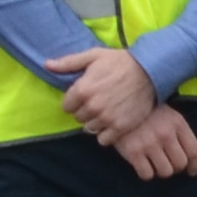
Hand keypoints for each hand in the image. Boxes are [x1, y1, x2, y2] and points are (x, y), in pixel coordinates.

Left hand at [45, 44, 161, 144]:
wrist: (150, 71)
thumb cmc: (120, 61)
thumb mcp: (93, 56)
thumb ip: (68, 63)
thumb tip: (47, 65)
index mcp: (82, 89)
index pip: (66, 106)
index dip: (74, 100)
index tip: (85, 95)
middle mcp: (92, 106)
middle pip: (78, 118)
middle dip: (85, 110)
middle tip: (98, 101)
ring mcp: (106, 118)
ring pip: (90, 129)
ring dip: (95, 122)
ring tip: (106, 110)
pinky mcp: (120, 127)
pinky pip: (103, 140)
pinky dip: (106, 133)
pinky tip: (112, 122)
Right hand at [114, 104, 196, 182]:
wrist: (117, 105)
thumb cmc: (146, 112)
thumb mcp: (168, 114)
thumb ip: (179, 133)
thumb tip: (190, 159)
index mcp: (177, 123)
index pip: (194, 150)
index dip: (195, 165)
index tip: (191, 171)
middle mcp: (165, 134)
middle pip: (180, 164)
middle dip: (175, 168)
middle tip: (168, 164)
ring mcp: (149, 143)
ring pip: (165, 172)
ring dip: (160, 170)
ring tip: (154, 163)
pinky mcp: (133, 152)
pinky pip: (147, 174)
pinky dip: (146, 173)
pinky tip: (142, 165)